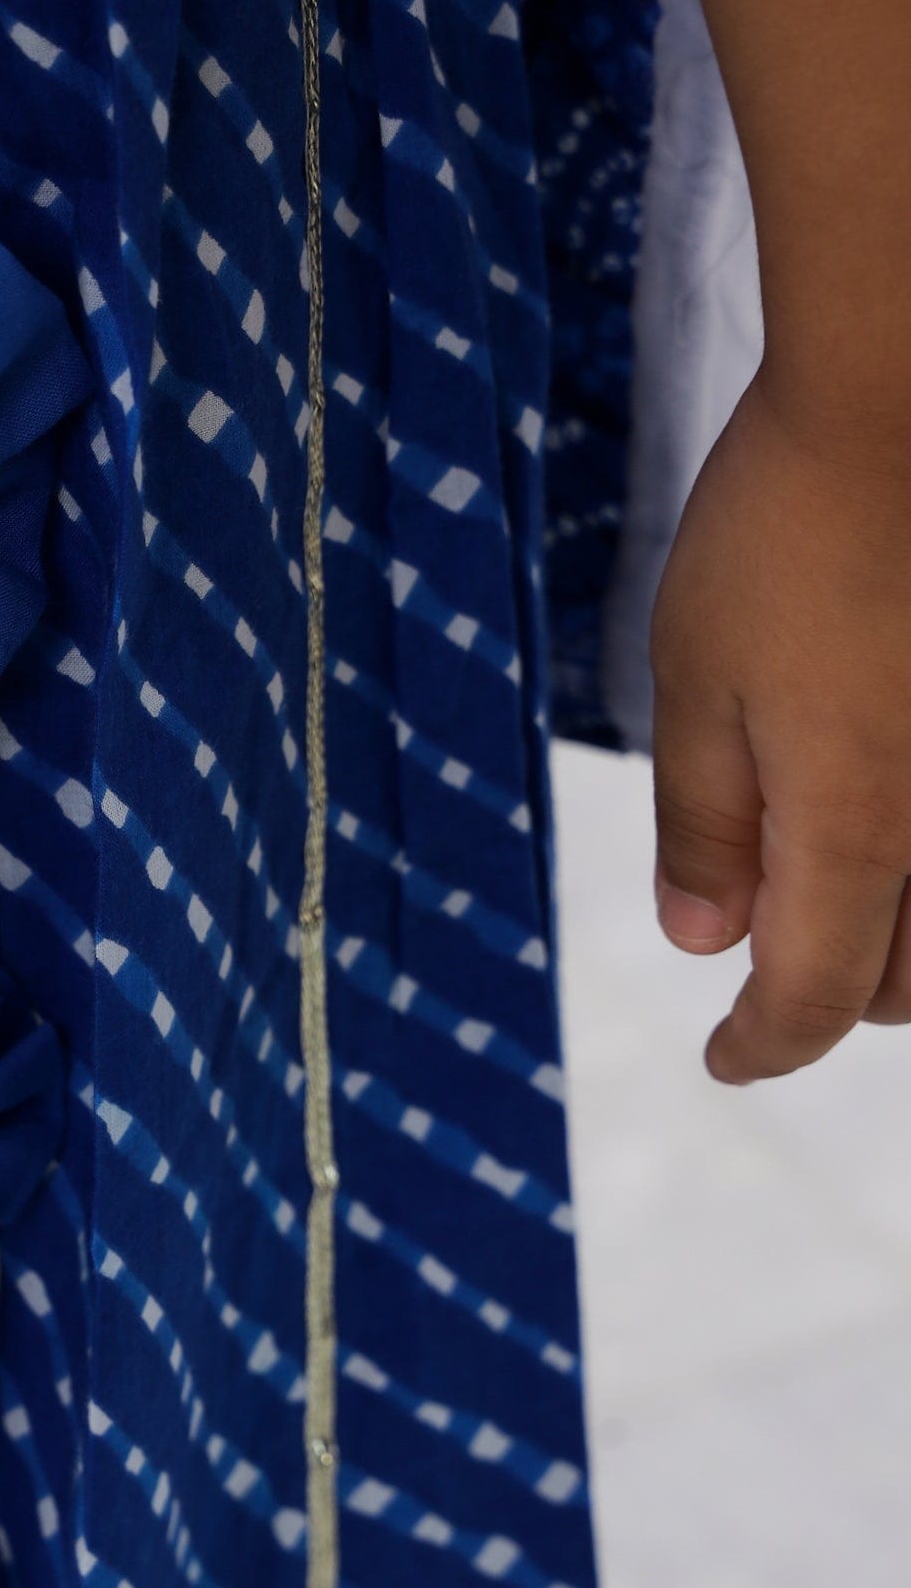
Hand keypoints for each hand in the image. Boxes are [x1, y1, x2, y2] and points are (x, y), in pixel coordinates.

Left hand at [648, 369, 910, 1080]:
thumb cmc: (788, 526)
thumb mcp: (697, 678)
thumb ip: (707, 822)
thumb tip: (704, 941)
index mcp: (855, 829)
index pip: (808, 1000)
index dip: (758, 1048)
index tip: (722, 1060)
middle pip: (904, 984)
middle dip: (829, 994)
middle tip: (763, 963)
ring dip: (903, 941)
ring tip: (836, 895)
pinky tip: (889, 812)